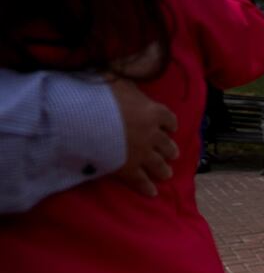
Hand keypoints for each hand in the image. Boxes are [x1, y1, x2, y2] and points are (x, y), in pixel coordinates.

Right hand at [107, 77, 179, 196]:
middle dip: (170, 149)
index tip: (172, 127)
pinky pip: (141, 180)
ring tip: (167, 174)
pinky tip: (152, 193)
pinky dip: (147, 187)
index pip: (168, 118)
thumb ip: (127, 86)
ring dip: (163, 169)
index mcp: (152, 112)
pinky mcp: (128, 169)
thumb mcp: (116, 81)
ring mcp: (141, 153)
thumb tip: (126, 79)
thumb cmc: (98, 95)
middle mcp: (152, 134)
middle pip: (166, 143)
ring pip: (158, 164)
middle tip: (173, 154)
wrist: (82, 119)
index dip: (170, 123)